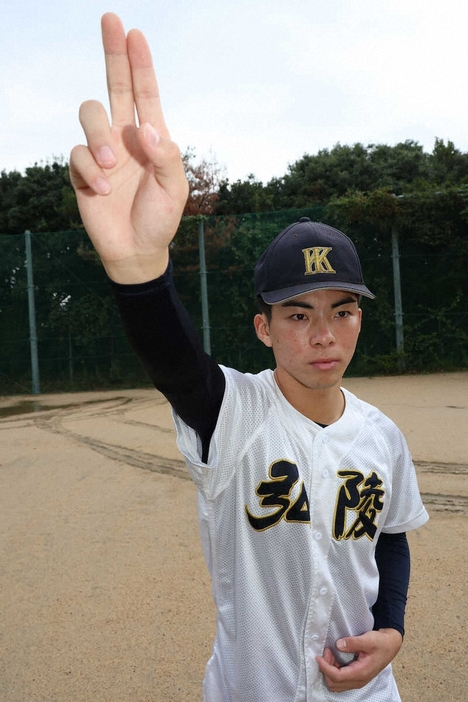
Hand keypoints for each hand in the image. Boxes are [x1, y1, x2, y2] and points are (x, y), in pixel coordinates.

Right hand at [69, 13, 188, 282]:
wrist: (136, 250)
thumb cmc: (160, 219)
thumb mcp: (175, 190)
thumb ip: (167, 157)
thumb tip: (147, 127)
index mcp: (152, 138)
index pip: (145, 93)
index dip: (140, 64)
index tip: (134, 33)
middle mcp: (126, 138)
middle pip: (115, 85)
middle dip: (113, 54)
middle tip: (110, 20)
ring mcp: (103, 152)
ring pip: (89, 114)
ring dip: (99, 135)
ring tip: (111, 164)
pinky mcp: (82, 170)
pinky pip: (77, 153)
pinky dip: (89, 170)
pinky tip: (101, 190)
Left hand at [316, 628, 402, 692]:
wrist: (390, 645)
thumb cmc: (380, 642)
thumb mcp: (368, 639)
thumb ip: (353, 643)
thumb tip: (338, 645)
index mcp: (361, 673)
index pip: (337, 677)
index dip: (325, 668)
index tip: (318, 656)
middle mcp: (358, 680)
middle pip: (334, 684)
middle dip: (326, 669)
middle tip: (327, 652)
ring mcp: (357, 680)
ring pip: (336, 684)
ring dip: (329, 671)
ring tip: (330, 654)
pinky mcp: (357, 677)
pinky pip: (340, 680)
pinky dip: (333, 671)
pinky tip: (334, 658)